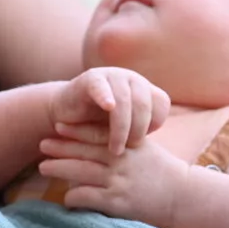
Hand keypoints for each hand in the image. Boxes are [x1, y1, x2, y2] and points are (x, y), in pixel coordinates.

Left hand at [38, 126, 193, 226]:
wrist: (184, 197)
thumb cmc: (165, 173)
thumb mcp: (147, 149)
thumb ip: (128, 140)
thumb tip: (106, 136)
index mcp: (129, 144)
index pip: (97, 133)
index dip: (76, 129)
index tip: (59, 125)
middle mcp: (122, 160)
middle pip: (84, 151)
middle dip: (61, 147)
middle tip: (42, 144)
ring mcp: (119, 181)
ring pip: (81, 172)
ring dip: (59, 168)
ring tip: (43, 167)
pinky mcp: (118, 202)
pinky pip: (87, 197)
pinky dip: (73, 196)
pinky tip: (65, 197)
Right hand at [51, 68, 169, 154]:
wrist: (67, 117)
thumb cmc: (99, 127)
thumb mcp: (125, 130)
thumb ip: (141, 132)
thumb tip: (156, 152)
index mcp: (145, 89)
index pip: (161, 103)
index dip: (156, 123)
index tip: (143, 142)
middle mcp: (132, 79)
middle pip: (144, 104)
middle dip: (139, 129)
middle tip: (131, 149)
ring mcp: (112, 75)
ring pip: (123, 101)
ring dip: (121, 128)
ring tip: (116, 149)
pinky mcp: (91, 78)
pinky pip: (101, 87)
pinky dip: (106, 96)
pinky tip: (108, 107)